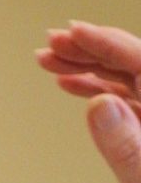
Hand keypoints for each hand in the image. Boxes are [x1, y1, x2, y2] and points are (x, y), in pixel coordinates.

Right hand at [36, 21, 140, 182]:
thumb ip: (127, 148)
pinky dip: (95, 95)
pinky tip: (71, 90)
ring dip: (87, 71)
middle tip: (51, 45)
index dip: (107, 43)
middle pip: (133, 68)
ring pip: (125, 85)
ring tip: (50, 63)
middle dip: (91, 52)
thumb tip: (101, 104)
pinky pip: (124, 108)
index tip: (70, 34)